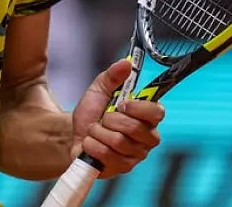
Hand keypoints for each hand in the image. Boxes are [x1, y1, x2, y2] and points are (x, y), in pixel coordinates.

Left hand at [71, 58, 163, 177]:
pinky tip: (91, 143)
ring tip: (95, 130)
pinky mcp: (121, 168)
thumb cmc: (92, 111)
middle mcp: (147, 137)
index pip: (158, 112)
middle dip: (111, 119)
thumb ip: (113, 75)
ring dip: (99, 132)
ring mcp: (135, 155)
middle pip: (135, 128)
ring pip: (118, 142)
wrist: (74, 133)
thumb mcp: (99, 89)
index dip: (138, 108)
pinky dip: (92, 145)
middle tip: (103, 117)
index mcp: (147, 116)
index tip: (122, 103)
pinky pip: (107, 155)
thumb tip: (126, 63)